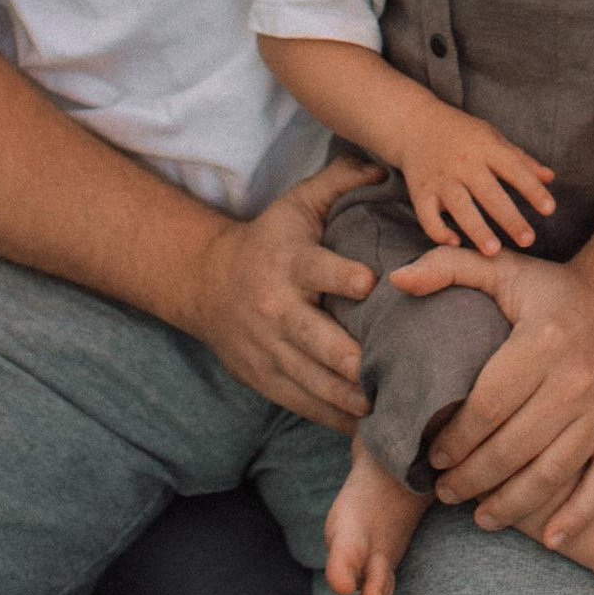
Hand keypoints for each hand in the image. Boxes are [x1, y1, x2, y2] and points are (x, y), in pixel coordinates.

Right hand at [183, 153, 381, 425]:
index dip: (343, 276)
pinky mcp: (266, 378)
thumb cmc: (271, 240)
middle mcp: (278, 309)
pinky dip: (332, 417)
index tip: (371, 283)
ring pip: (310, 380)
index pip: (317, 270)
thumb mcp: (298, 204)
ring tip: (383, 407)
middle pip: (313, 338)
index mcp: (290, 263)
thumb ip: (340, 182)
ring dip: (346, 396)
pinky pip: (302, 403)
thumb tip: (384, 166)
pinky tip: (365, 428)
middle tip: (383, 370)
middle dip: (347, 358)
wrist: (209, 284)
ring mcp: (270, 349)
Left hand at [388, 242, 593, 544]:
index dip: (453, 439)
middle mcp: (577, 380)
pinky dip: (576, 518)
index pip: (485, 408)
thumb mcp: (504, 269)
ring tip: (479, 516)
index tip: (433, 455)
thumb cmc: (555, 289)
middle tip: (445, 492)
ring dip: (509, 505)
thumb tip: (396, 281)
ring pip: (550, 475)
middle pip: (511, 449)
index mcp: (542, 342)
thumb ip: (448, 268)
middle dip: (469, 479)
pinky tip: (547, 538)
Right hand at [399, 106, 555, 257]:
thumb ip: (521, 160)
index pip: (514, 169)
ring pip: (459, 206)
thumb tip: (550, 178)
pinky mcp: (421, 192)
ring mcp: (441, 178)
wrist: (416, 124)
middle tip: (528, 240)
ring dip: (476, 229)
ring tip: (494, 252)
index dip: (532, 189)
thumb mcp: (493, 138)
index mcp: (486, 148)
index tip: (549, 209)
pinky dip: (438, 231)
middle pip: (489, 193)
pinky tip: (454, 244)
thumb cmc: (463, 134)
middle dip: (509, 217)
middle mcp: (464, 163)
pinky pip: (427, 216)